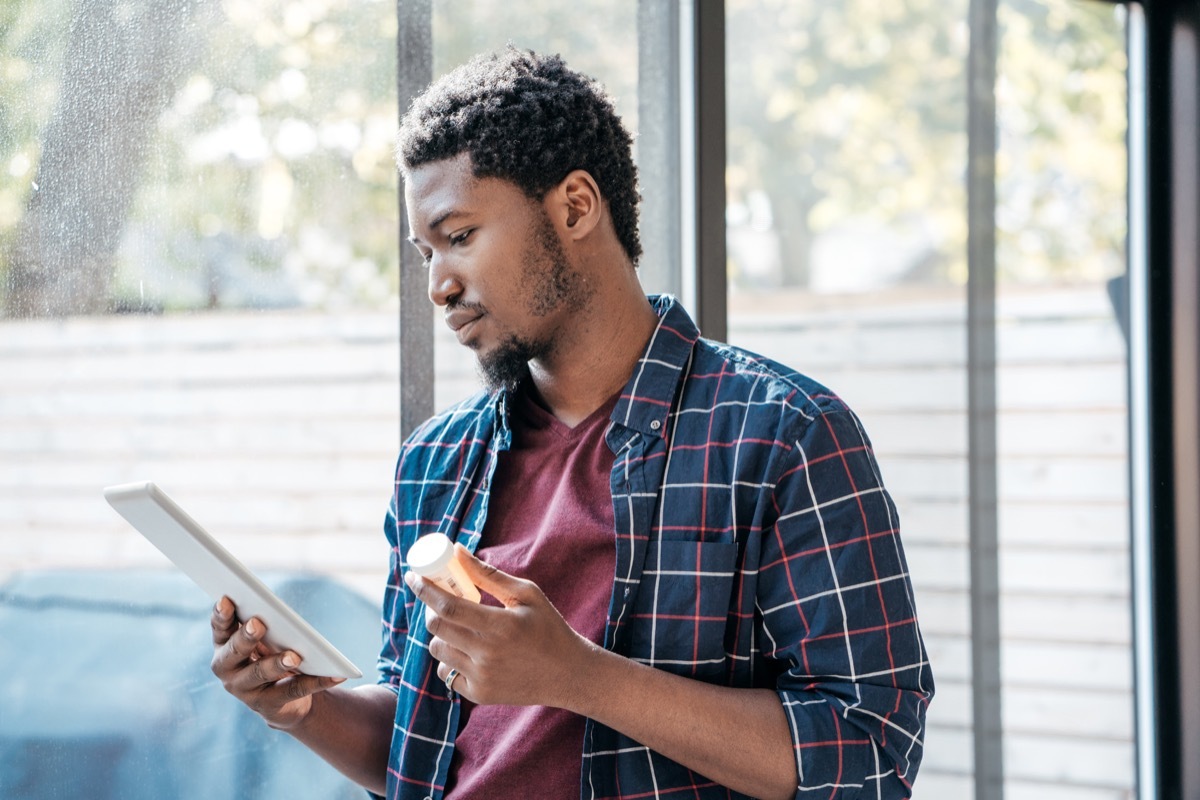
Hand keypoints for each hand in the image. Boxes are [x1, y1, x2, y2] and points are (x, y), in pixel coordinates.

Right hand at [210, 596, 344, 729]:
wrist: (284, 699)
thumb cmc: (270, 655)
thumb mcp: (264, 639)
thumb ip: (261, 624)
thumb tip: (276, 611)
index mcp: (224, 645)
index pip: (219, 628)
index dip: (221, 614)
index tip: (226, 599)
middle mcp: (227, 669)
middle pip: (234, 652)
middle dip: (245, 637)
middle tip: (258, 623)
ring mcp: (245, 690)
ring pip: (260, 674)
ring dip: (277, 663)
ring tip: (294, 656)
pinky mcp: (268, 706)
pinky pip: (294, 691)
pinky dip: (317, 682)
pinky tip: (336, 675)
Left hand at [405, 545, 596, 707]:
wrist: (568, 674)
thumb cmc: (548, 628)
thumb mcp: (526, 594)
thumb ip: (488, 575)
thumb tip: (457, 551)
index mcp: (501, 626)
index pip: (448, 607)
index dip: (425, 590)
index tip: (413, 576)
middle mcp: (488, 654)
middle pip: (436, 628)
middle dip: (430, 609)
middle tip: (439, 600)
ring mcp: (482, 678)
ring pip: (438, 650)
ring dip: (441, 634)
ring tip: (460, 627)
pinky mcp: (479, 695)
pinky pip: (446, 673)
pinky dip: (450, 658)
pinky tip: (467, 651)